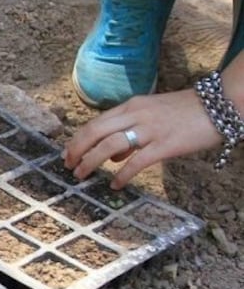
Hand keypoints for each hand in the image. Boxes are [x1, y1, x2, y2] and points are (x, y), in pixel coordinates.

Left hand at [63, 89, 220, 188]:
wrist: (220, 104)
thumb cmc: (185, 112)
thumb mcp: (152, 114)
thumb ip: (130, 132)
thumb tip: (113, 155)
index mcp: (131, 106)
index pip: (96, 122)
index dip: (78, 139)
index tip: (67, 153)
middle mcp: (137, 115)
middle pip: (95, 131)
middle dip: (77, 150)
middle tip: (68, 166)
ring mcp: (150, 129)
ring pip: (109, 145)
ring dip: (91, 161)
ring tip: (82, 175)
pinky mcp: (165, 144)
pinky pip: (137, 162)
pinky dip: (122, 174)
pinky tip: (115, 184)